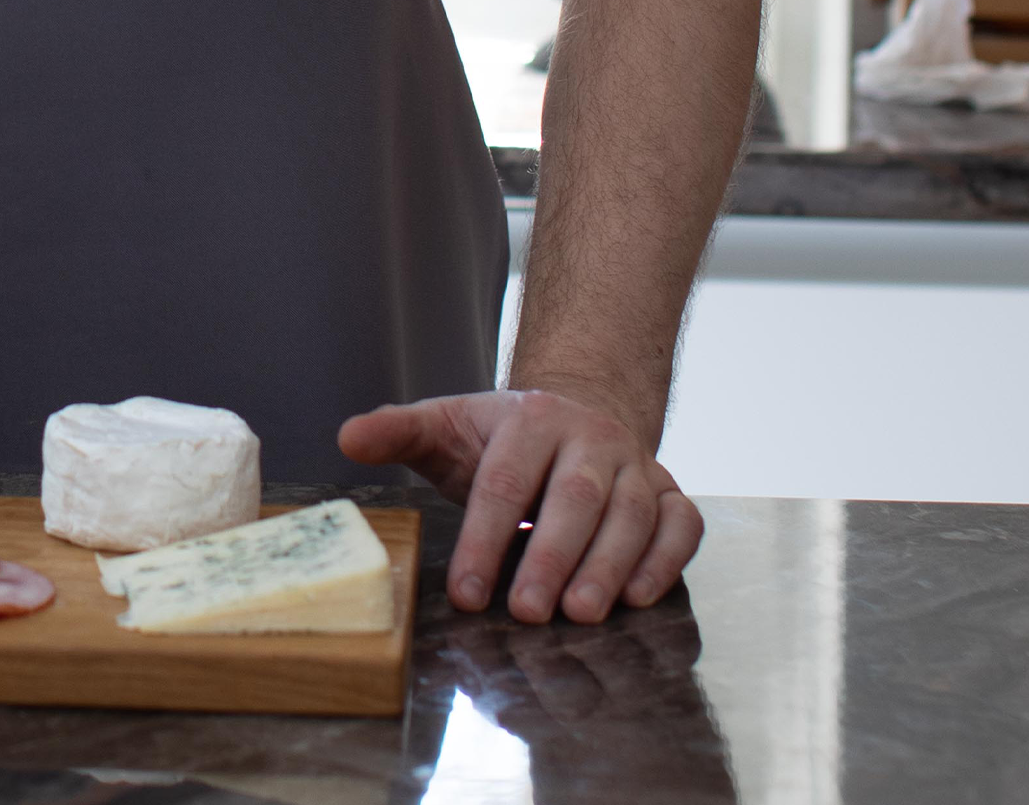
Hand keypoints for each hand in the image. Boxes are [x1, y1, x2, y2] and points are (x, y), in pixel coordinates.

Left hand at [337, 387, 700, 623]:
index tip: (464, 592)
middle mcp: (590, 437)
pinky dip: (666, 558)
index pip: (504, 481)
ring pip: (631, 513)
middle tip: (526, 612)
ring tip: (581, 615)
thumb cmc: (503, 439)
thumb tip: (346, 437)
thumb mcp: (448, 427)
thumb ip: (397, 432)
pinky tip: (641, 597)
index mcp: (531, 418)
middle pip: (574, 499)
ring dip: (609, 567)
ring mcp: (637, 464)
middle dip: (550, 557)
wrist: (577, 414)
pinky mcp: (672, 492)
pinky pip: (682, 523)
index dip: (483, 538)